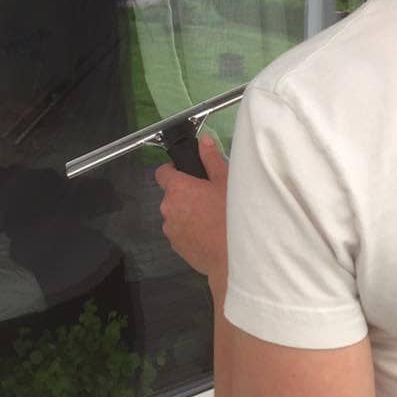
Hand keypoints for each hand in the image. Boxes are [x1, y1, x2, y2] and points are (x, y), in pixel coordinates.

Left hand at [155, 135, 228, 278]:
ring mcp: (171, 231)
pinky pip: (181, 234)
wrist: (235, 256)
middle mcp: (168, 209)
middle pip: (171, 196)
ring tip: (211, 218)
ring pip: (176, 216)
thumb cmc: (231, 213)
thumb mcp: (226, 180)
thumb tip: (204, 140)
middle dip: (186, 194)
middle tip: (209, 196)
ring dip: (187, 214)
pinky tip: (209, 234)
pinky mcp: (178, 249)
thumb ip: (211, 158)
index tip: (189, 173)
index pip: (162, 172)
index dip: (174, 170)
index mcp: (177, 189)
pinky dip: (191, 232)